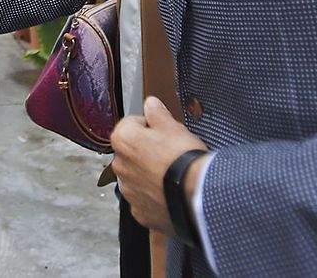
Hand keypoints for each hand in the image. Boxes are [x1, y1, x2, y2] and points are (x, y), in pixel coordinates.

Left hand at [111, 96, 207, 234]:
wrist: (196, 193)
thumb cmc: (183, 158)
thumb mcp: (172, 125)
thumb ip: (157, 112)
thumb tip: (151, 103)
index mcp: (123, 140)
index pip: (131, 124)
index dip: (150, 125)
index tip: (163, 131)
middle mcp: (120, 166)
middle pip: (133, 152)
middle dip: (147, 150)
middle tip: (171, 152)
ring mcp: (129, 191)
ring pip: (137, 176)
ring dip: (149, 174)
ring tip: (173, 173)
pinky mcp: (140, 211)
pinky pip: (145, 199)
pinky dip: (155, 196)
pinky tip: (171, 191)